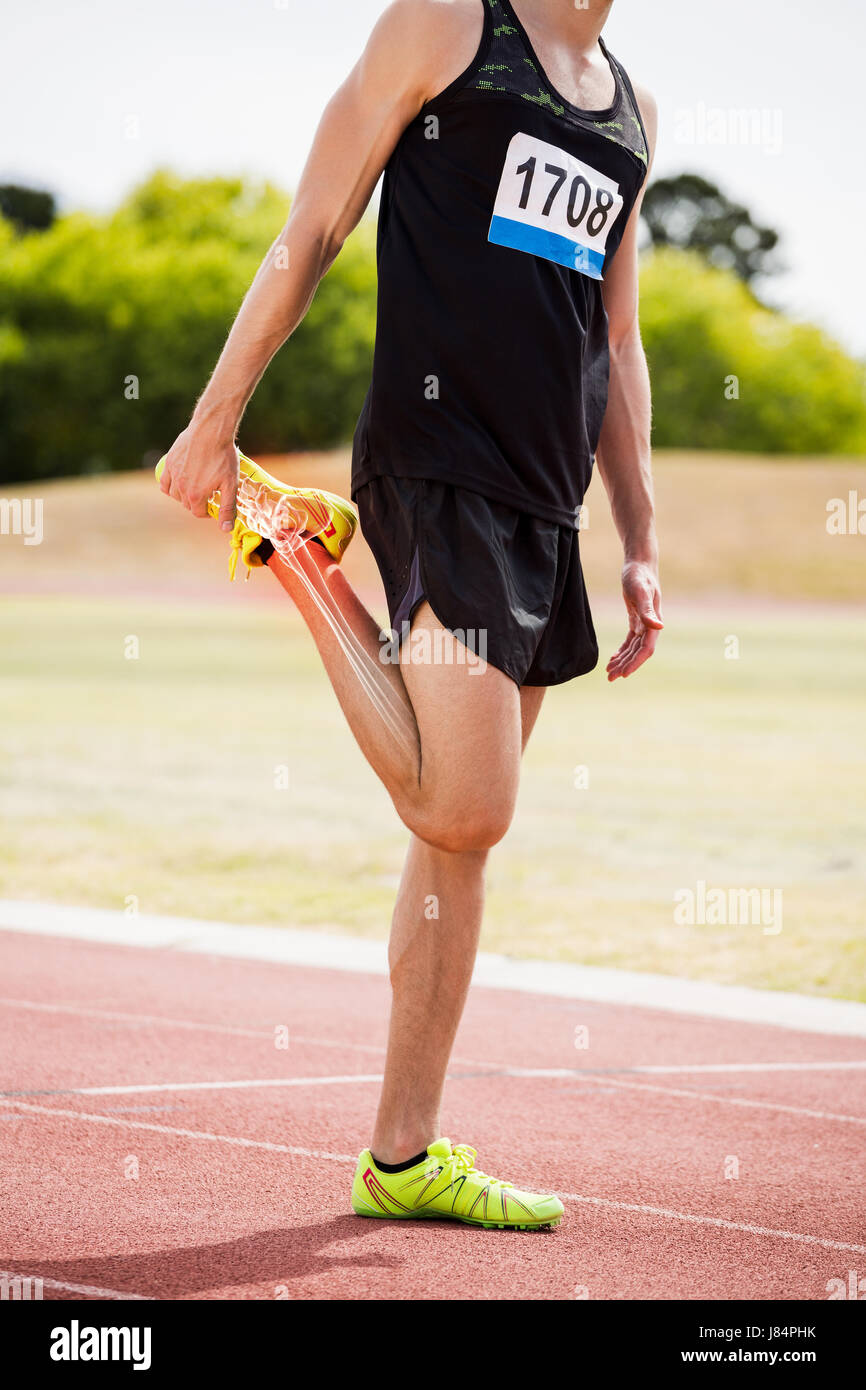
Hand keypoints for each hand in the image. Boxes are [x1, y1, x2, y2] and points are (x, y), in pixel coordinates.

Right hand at [158, 424, 239, 530]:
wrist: (211, 430)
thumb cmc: (223, 456)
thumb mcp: (231, 484)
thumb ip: (227, 508)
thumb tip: (225, 529)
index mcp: (196, 495)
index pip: (198, 513)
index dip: (208, 512)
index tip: (214, 505)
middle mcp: (181, 488)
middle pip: (187, 504)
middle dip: (197, 503)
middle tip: (208, 495)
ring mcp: (173, 475)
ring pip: (174, 494)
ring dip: (184, 496)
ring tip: (195, 489)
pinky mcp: (169, 462)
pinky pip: (164, 482)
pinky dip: (169, 486)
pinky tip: (177, 484)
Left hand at [606, 559, 662, 680]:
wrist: (640, 564)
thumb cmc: (639, 576)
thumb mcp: (640, 592)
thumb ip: (648, 611)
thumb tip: (659, 628)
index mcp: (654, 623)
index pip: (646, 649)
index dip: (635, 662)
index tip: (623, 674)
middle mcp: (651, 626)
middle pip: (638, 652)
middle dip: (626, 666)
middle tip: (610, 678)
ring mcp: (644, 623)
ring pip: (633, 648)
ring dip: (622, 661)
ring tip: (609, 672)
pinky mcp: (636, 619)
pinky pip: (630, 640)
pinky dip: (622, 651)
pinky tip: (613, 659)